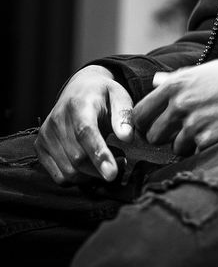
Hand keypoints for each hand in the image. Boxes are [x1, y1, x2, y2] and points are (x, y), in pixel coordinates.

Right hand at [35, 65, 133, 184]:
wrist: (79, 89)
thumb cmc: (103, 95)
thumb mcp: (120, 96)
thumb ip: (124, 115)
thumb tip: (127, 137)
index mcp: (78, 104)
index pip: (85, 133)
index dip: (99, 154)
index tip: (112, 174)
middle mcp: (57, 119)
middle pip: (78, 158)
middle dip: (102, 167)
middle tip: (123, 159)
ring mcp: (45, 134)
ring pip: (69, 171)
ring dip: (92, 174)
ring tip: (108, 158)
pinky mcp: (40, 147)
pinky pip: (60, 176)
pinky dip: (78, 177)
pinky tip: (91, 164)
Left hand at [132, 52, 217, 155]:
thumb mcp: (208, 68)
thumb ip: (178, 78)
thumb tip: (157, 81)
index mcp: (177, 84)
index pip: (141, 113)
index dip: (144, 122)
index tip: (154, 125)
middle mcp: (181, 103)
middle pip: (154, 135)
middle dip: (165, 135)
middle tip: (182, 130)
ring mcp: (195, 123)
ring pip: (175, 147)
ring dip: (187, 143)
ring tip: (207, 129)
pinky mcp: (210, 139)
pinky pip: (196, 153)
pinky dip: (205, 148)